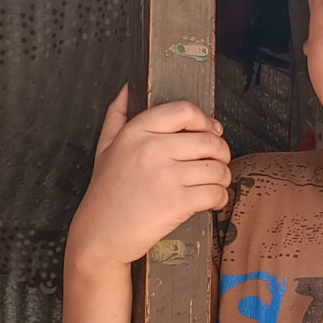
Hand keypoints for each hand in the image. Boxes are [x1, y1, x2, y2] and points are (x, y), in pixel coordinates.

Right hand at [65, 88, 230, 269]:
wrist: (100, 234)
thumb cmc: (106, 192)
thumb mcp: (106, 147)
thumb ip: (118, 114)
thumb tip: (129, 87)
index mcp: (136, 131)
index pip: (185, 111)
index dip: (205, 121)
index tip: (210, 131)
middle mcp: (151, 149)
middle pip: (209, 140)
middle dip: (220, 152)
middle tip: (216, 162)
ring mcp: (166, 176)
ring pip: (217, 168)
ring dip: (222, 177)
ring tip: (213, 183)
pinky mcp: (177, 202)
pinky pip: (216, 193)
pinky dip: (220, 198)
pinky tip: (211, 200)